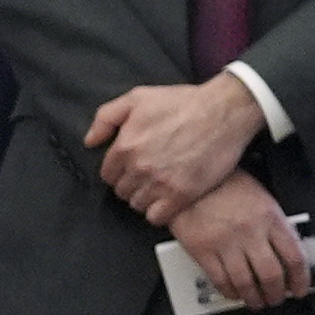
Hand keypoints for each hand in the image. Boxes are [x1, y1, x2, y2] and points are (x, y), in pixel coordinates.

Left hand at [88, 74, 264, 220]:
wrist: (224, 112)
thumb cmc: (183, 102)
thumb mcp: (138, 97)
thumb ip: (106, 117)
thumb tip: (90, 142)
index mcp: (125, 146)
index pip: (108, 174)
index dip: (119, 170)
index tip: (133, 166)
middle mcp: (139, 167)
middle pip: (122, 191)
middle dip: (132, 184)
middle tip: (149, 175)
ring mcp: (160, 183)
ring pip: (138, 205)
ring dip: (145, 198)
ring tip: (159, 186)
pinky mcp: (182, 195)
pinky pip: (157, 217)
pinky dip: (159, 211)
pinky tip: (168, 198)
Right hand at [168, 173, 314, 308]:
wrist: (191, 178)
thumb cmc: (226, 184)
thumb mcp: (261, 197)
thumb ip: (275, 224)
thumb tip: (287, 252)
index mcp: (270, 217)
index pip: (294, 257)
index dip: (301, 279)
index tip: (300, 288)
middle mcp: (250, 231)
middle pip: (271, 275)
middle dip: (277, 294)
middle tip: (277, 298)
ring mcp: (225, 242)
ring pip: (246, 283)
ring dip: (254, 298)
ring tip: (256, 301)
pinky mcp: (202, 250)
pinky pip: (220, 280)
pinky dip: (230, 292)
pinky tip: (234, 292)